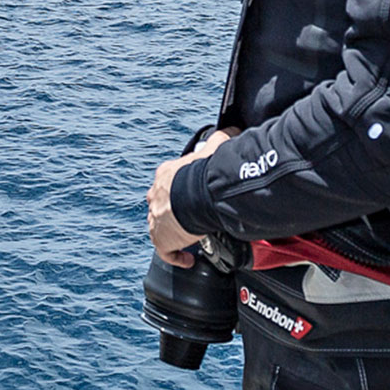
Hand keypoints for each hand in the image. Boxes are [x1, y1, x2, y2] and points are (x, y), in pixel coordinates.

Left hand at [147, 128, 235, 267]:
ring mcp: (157, 218)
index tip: (193, 196)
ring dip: (175, 232)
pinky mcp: (161, 239)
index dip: (181, 189)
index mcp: (166, 174)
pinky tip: (189, 259)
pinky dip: (177, 256)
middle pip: (162, 204)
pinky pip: (167, 252)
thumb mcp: (213, 148)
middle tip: (193, 217)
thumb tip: (233, 130)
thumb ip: (221, 139)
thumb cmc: (204, 172)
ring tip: (191, 237)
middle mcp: (157, 196)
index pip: (169, 182)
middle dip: (174, 210)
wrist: (196, 195)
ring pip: (161, 227)